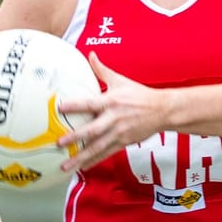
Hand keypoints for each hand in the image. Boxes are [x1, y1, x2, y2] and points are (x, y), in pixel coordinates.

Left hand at [59, 53, 169, 172]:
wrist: (162, 110)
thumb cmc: (140, 95)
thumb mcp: (120, 80)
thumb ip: (102, 70)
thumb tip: (90, 55)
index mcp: (111, 101)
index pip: (90, 104)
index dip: (75, 105)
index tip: (60, 108)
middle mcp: (114, 118)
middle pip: (92, 130)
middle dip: (75, 137)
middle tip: (59, 143)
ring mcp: (119, 132)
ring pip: (97, 147)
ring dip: (81, 156)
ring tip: (67, 165)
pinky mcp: (123, 142)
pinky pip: (106, 153)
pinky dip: (94, 160)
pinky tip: (83, 166)